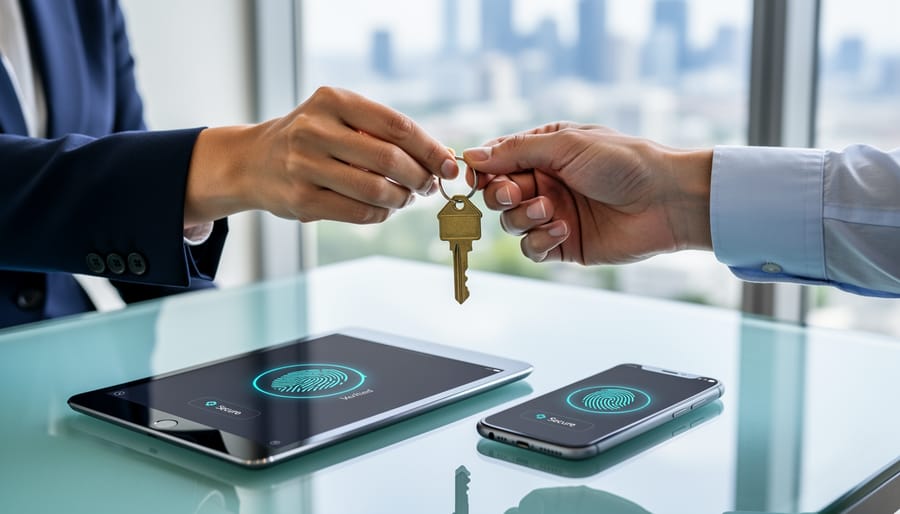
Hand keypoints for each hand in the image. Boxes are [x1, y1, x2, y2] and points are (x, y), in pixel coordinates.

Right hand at [184, 87, 457, 225]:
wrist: (252, 161)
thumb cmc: (311, 138)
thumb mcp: (338, 117)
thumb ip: (382, 132)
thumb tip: (438, 158)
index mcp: (333, 101)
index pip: (396, 126)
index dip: (430, 148)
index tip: (449, 165)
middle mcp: (315, 129)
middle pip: (390, 159)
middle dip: (420, 177)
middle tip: (429, 186)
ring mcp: (305, 166)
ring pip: (376, 190)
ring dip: (402, 199)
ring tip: (406, 198)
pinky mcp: (302, 200)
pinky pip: (359, 212)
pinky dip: (381, 214)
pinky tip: (384, 208)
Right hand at [462, 122, 712, 264]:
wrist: (665, 200)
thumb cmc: (622, 162)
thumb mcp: (565, 145)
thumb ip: (516, 151)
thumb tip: (471, 156)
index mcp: (544, 152)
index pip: (497, 160)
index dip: (482, 169)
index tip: (475, 176)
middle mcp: (545, 183)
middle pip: (498, 194)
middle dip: (501, 195)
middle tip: (517, 194)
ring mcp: (553, 214)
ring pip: (511, 223)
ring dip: (523, 217)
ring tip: (550, 211)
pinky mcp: (564, 244)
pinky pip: (532, 248)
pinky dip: (539, 241)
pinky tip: (563, 230)